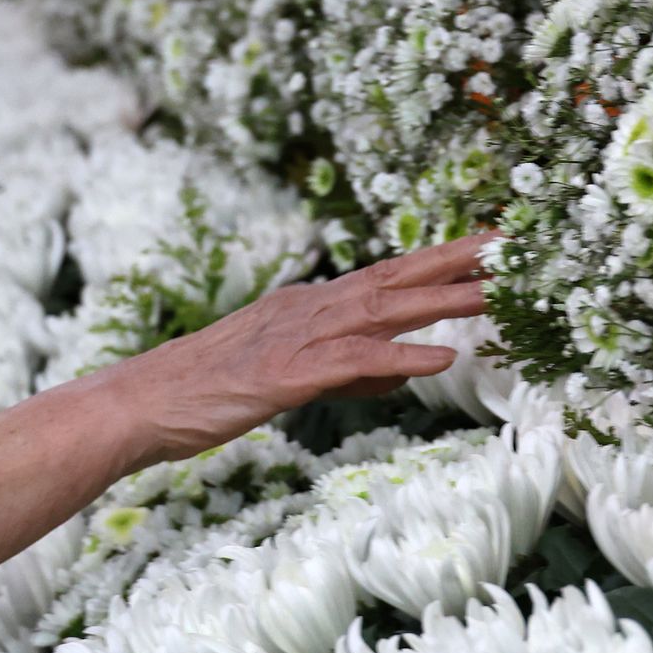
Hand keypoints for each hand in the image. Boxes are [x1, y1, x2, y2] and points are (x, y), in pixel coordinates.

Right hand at [105, 231, 494, 468]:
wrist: (142, 403)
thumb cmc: (210, 393)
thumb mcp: (293, 378)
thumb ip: (351, 371)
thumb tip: (402, 370)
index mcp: (309, 306)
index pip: (387, 276)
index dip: (440, 261)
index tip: (488, 250)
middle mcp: (309, 310)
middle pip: (394, 277)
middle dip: (455, 262)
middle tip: (510, 249)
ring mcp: (297, 338)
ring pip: (382, 310)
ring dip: (442, 300)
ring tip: (495, 293)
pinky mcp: (286, 375)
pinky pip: (354, 362)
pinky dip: (401, 357)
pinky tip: (443, 359)